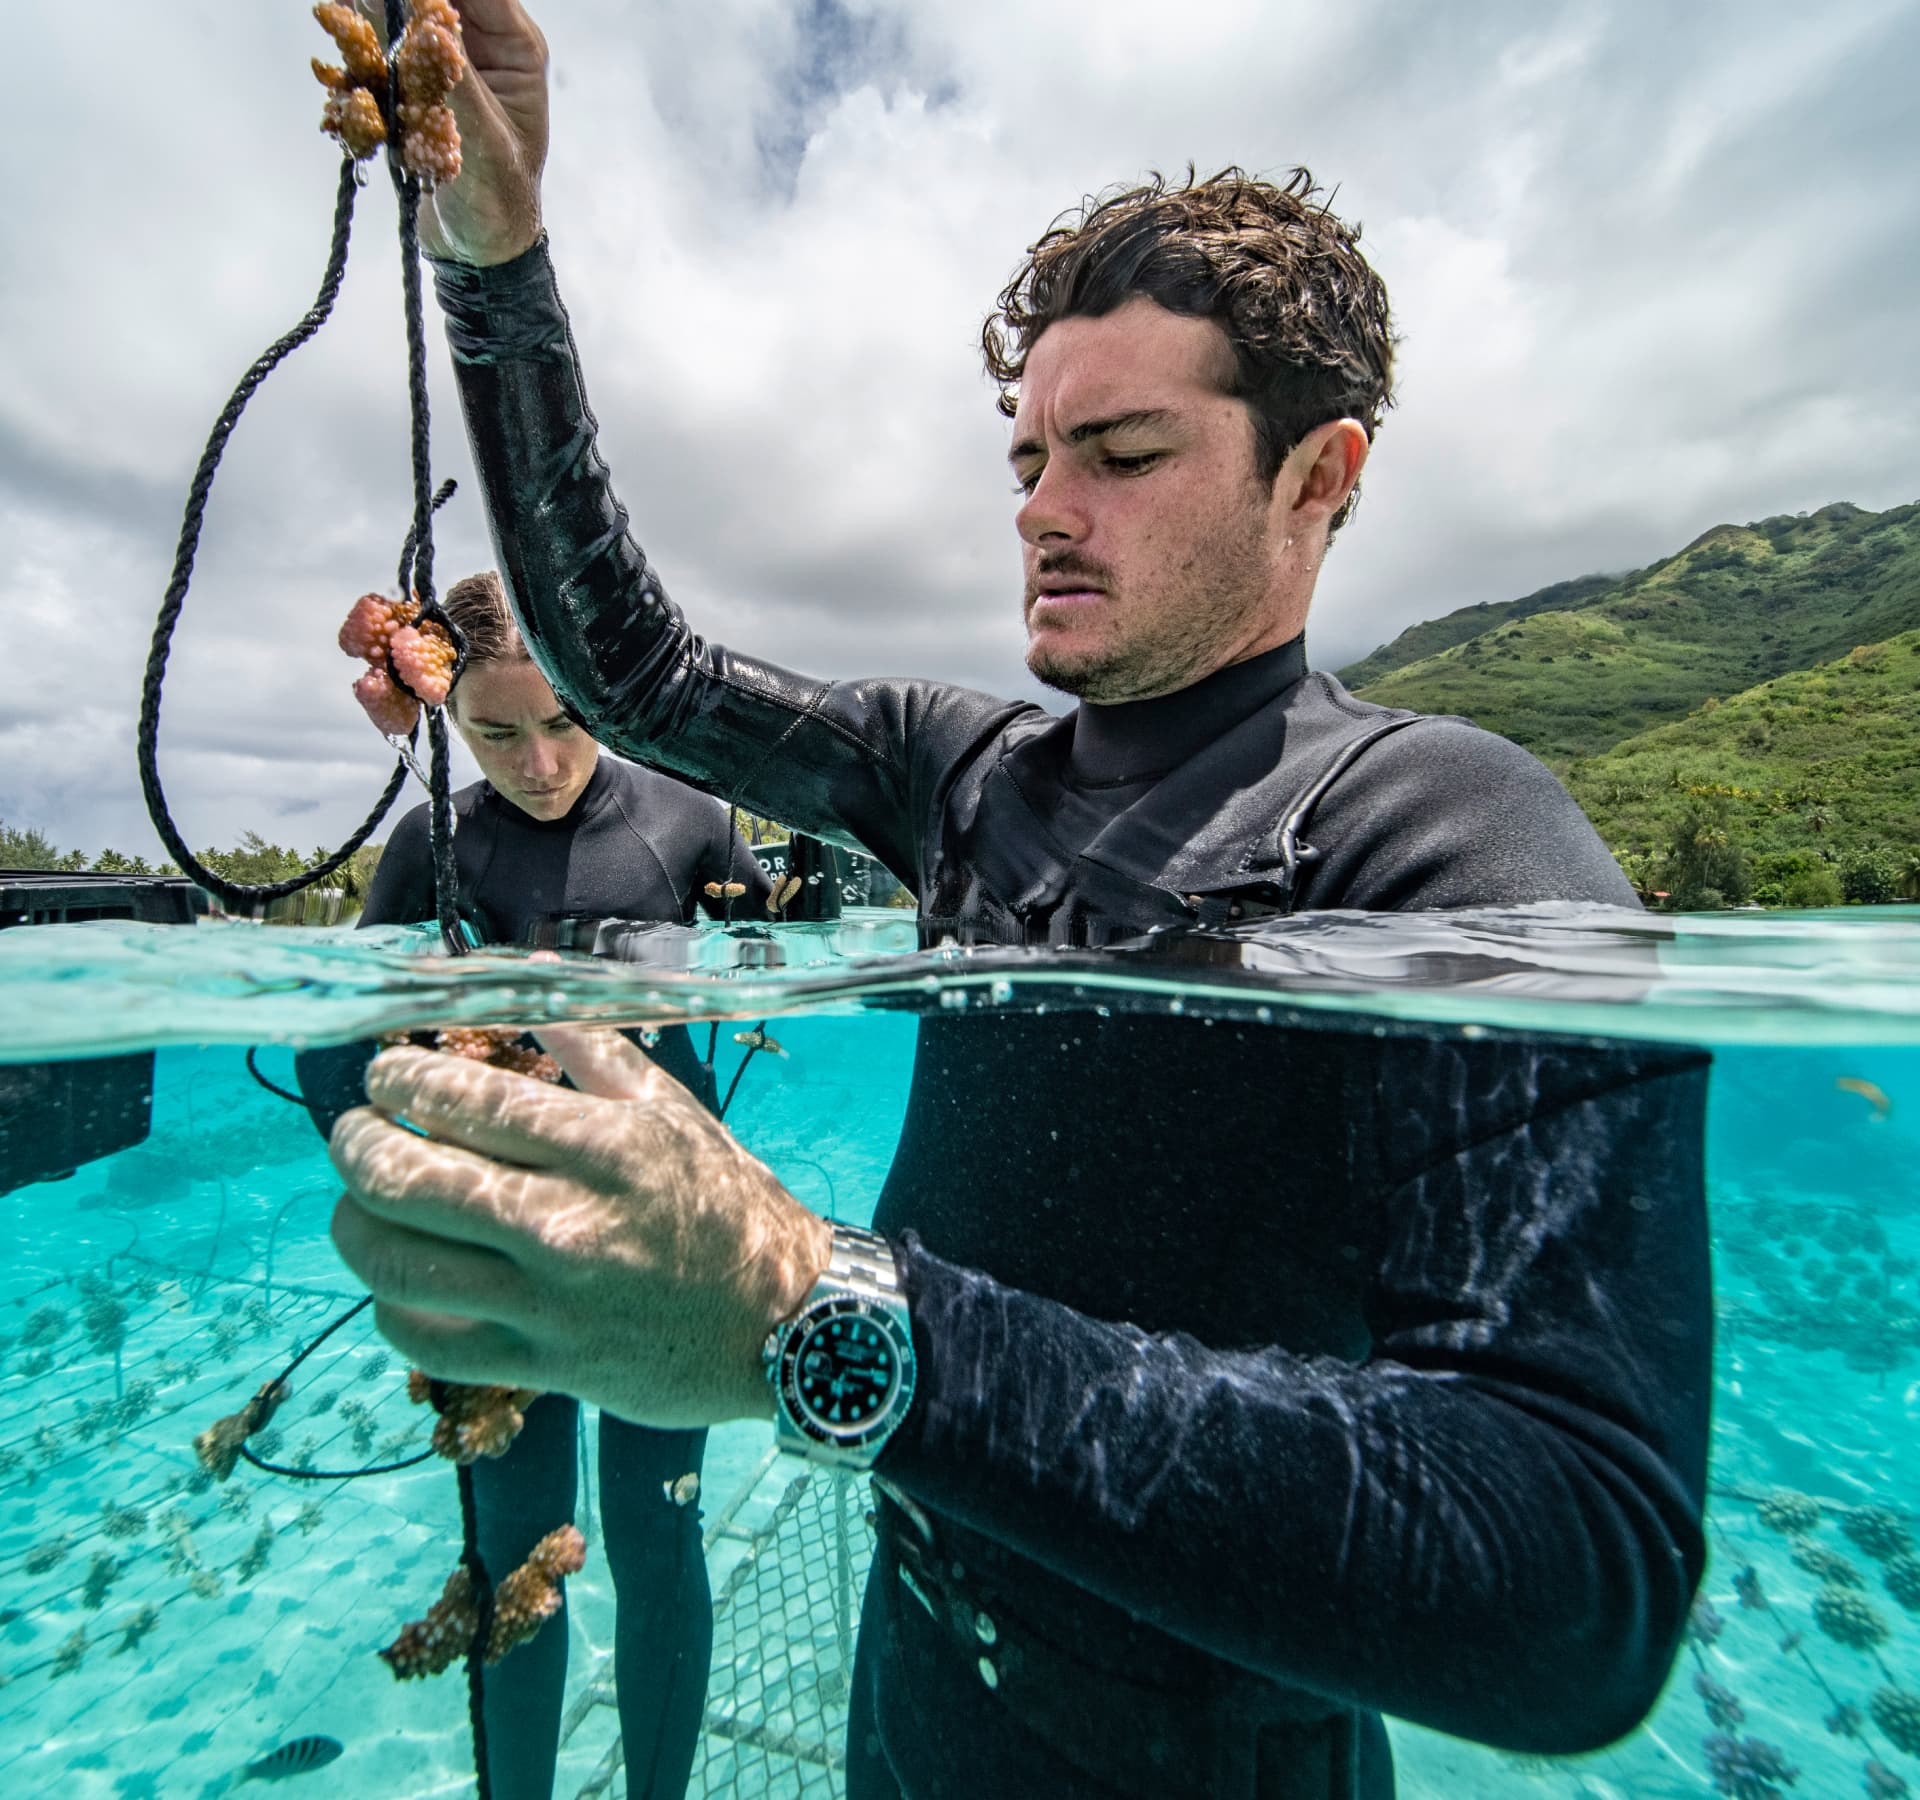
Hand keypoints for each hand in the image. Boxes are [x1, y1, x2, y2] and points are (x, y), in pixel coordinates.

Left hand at [328, 1027, 832, 1426]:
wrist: (783, 1322)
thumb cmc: (726, 1204)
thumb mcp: (670, 1110)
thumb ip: (588, 1044)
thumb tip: (528, 971)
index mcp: (603, 1147)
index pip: (462, 1100)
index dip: (399, 1077)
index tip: (385, 1072)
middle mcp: (566, 1224)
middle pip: (404, 1180)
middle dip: (354, 1143)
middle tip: (355, 1128)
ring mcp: (548, 1304)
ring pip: (397, 1265)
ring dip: (355, 1223)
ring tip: (362, 1201)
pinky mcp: (539, 1367)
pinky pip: (425, 1340)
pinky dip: (392, 1305)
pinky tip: (404, 1279)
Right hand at [369, 0, 550, 262]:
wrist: (477, 250)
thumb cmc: (498, 201)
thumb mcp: (481, 134)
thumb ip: (449, 69)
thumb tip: (424, 13)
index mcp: (513, 47)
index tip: (387, 0)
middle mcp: (478, 45)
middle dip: (386, 9)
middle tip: (349, 16)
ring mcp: (440, 64)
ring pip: (389, 20)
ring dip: (363, 40)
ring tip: (353, 69)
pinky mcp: (409, 86)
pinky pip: (372, 59)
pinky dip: (355, 76)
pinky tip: (352, 103)